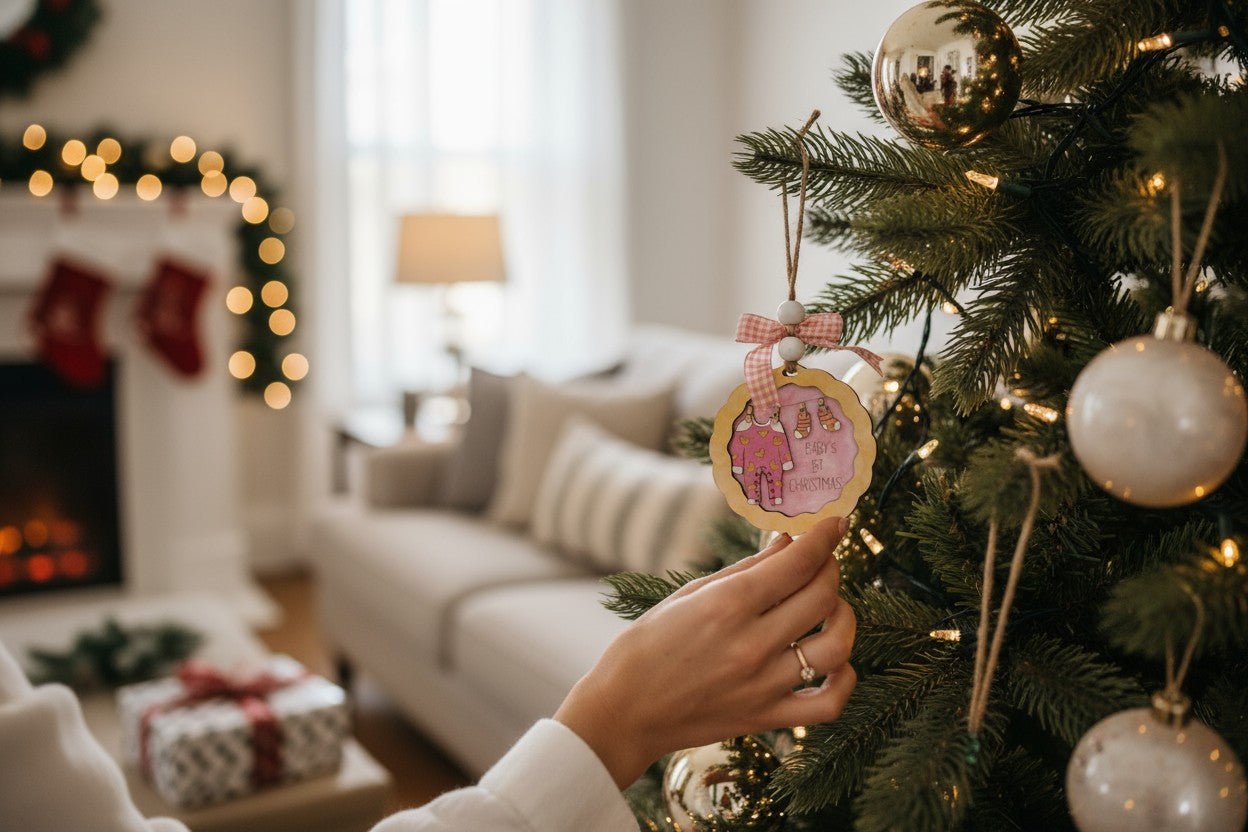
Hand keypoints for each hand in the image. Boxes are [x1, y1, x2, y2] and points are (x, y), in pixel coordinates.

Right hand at [555, 517, 856, 787]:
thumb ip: (746, 569)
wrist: (623, 713)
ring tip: (831, 607)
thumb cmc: (647, 647)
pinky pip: (829, 704)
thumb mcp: (689, 595)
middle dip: (830, 567)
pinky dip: (845, 680)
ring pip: (836, 646)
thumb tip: (787, 543)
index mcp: (726, 606)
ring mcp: (763, 685)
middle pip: (822, 596)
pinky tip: (835, 660)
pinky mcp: (767, 717)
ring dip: (844, 618)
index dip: (824, 537)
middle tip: (821, 559)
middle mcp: (751, 644)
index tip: (835, 523)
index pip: (797, 563)